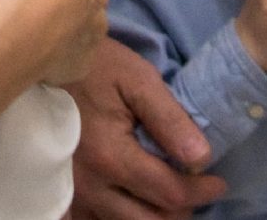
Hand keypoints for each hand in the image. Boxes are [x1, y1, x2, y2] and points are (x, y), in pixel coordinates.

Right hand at [65, 36, 227, 219]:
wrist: (48, 61)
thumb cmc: (97, 66)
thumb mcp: (138, 79)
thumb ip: (170, 120)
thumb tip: (201, 159)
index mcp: (110, 156)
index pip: (168, 193)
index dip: (200, 191)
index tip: (218, 182)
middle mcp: (90, 185)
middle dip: (181, 211)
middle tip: (198, 190)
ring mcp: (74, 193)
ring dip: (155, 216)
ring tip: (172, 194)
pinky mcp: (65, 192)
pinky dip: (125, 214)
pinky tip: (139, 197)